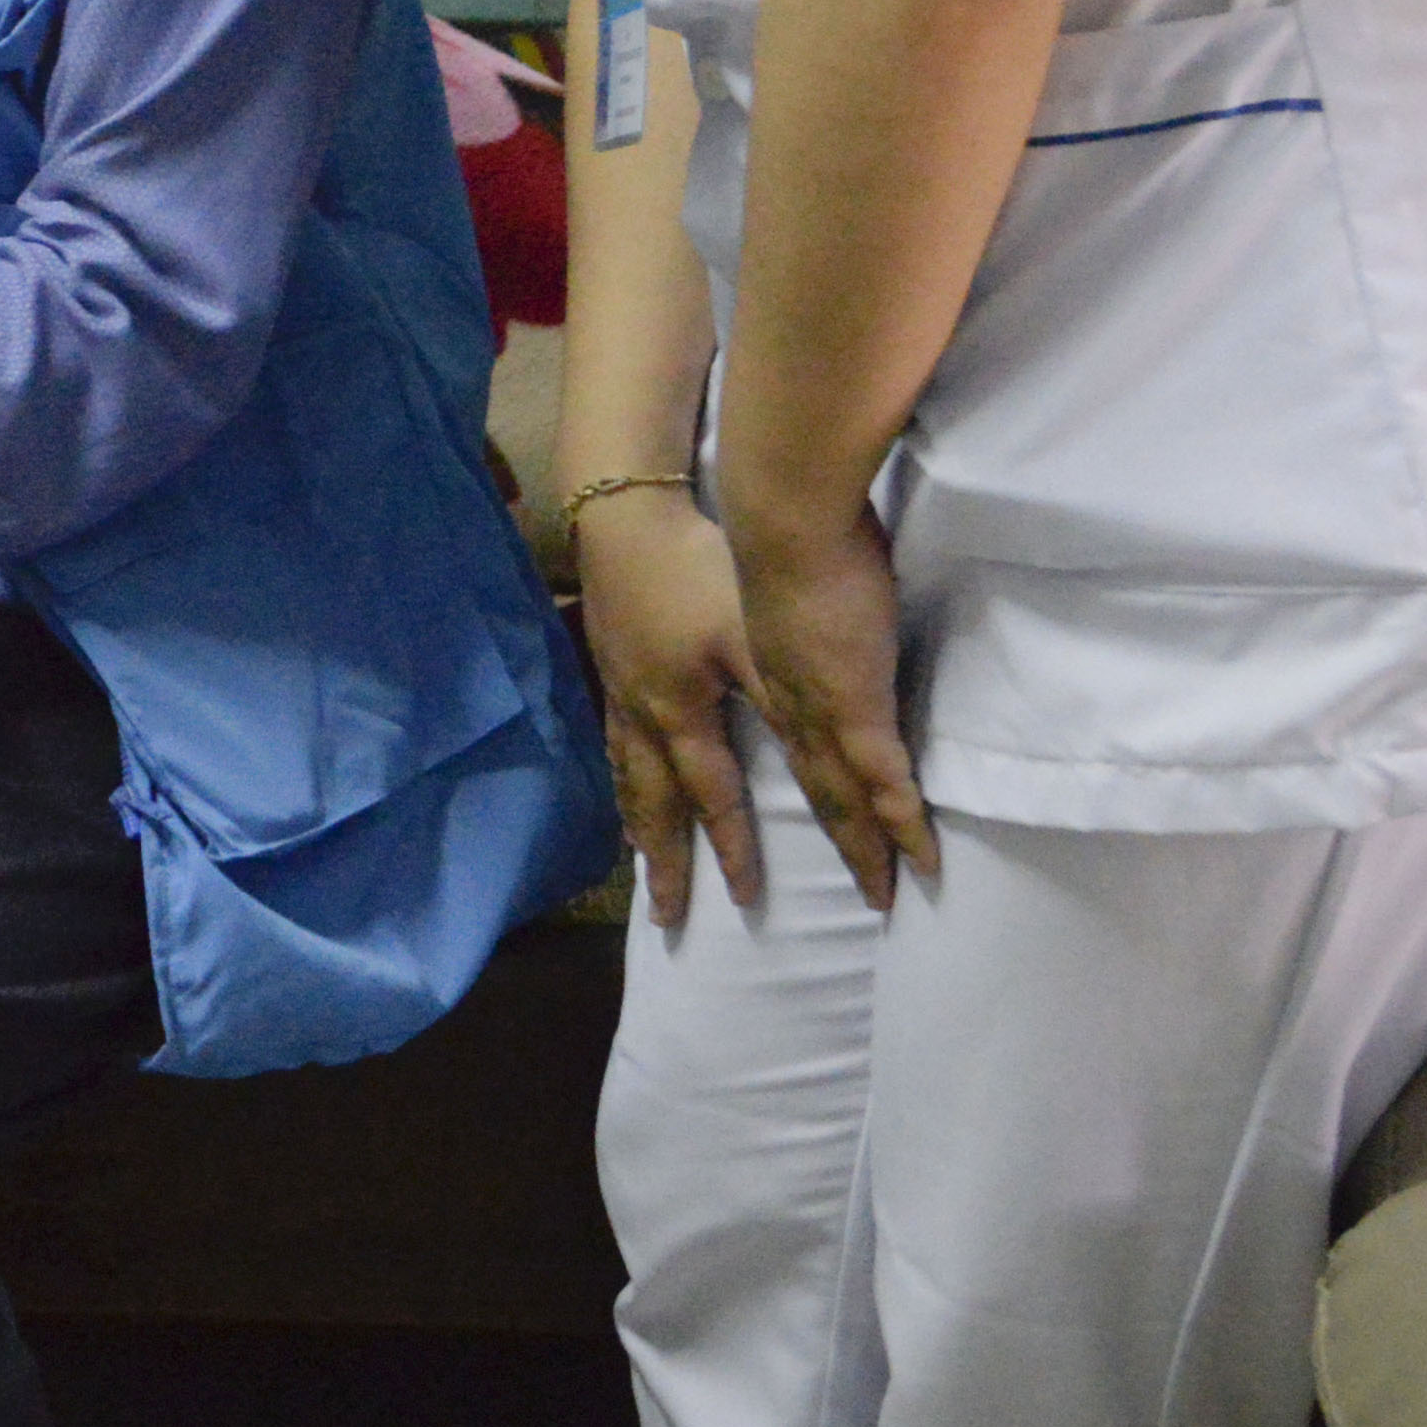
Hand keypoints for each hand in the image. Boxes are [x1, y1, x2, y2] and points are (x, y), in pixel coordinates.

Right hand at [575, 487, 765, 928]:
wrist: (626, 510)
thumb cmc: (697, 567)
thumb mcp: (750, 633)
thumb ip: (780, 698)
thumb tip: (818, 764)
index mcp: (682, 713)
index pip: (715, 797)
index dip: (733, 848)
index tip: (745, 899)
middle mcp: (644, 713)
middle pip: (655, 803)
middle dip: (666, 862)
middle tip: (667, 916)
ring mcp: (619, 686)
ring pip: (628, 774)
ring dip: (638, 824)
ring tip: (641, 860)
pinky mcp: (608, 657)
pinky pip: (614, 737)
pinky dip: (621, 773)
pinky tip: (625, 774)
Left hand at [726, 493, 933, 907]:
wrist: (785, 517)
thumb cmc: (797, 528)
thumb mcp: (802, 580)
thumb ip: (824, 604)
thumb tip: (848, 601)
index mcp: (779, 675)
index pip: (805, 748)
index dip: (822, 790)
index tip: (837, 827)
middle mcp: (795, 705)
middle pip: (822, 791)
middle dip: (844, 844)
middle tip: (865, 893)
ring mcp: (824, 710)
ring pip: (846, 799)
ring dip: (868, 849)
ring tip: (886, 896)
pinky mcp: (855, 704)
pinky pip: (884, 779)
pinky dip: (902, 821)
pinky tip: (921, 855)